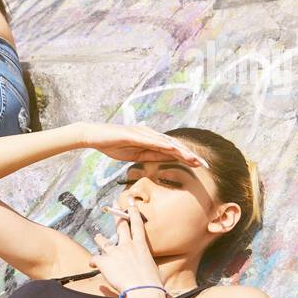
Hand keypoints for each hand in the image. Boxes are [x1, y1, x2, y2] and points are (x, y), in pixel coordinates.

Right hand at [80, 122, 204, 167]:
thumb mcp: (134, 154)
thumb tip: (164, 158)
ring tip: (193, 158)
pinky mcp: (134, 133)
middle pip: (173, 145)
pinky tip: (172, 149)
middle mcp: (150, 133)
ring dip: (180, 150)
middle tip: (204, 163)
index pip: (172, 149)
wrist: (94, 136)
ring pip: (165, 142)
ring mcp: (142, 132)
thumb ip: (149, 155)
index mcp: (150, 139)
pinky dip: (162, 144)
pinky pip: (150, 140)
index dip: (186, 157)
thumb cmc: (112, 145)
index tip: (199, 165)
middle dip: (189, 154)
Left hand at [89, 205, 163, 296]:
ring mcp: (115, 252)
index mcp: (141, 246)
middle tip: (112, 205)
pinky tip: (92, 265)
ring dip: (100, 239)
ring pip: (103, 241)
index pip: (137, 225)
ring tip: (97, 237)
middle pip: (120, 227)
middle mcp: (127, 246)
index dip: (133, 212)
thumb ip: (147, 266)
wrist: (142, 290)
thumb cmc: (152, 284)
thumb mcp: (153, 270)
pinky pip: (95, 259)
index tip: (130, 202)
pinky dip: (93, 262)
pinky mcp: (104, 261)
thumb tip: (150, 272)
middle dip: (116, 215)